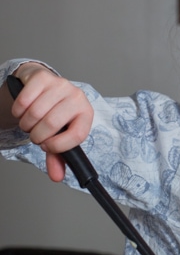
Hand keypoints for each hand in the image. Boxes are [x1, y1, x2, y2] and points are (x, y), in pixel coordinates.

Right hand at [12, 64, 93, 181]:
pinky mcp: (42, 77)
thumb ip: (58, 157)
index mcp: (86, 114)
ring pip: (36, 113)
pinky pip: (24, 100)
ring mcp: (60, 84)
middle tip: (35, 135)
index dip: (58, 146)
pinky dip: (18, 111)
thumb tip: (56, 177)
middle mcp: (77, 97)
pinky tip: (22, 112)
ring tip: (29, 124)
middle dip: (38, 135)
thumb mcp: (59, 136)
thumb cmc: (54, 114)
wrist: (44, 88)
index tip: (47, 147)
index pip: (76, 136)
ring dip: (26, 124)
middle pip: (52, 123)